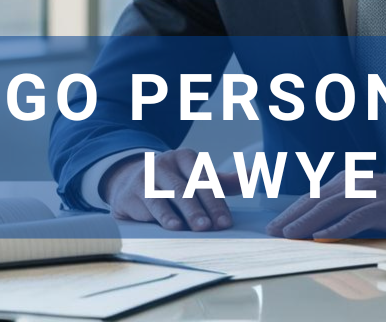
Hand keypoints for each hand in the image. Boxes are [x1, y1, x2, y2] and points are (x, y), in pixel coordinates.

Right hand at [101, 148, 240, 231]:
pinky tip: (173, 227)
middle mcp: (164, 163)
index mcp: (185, 157)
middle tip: (211, 227)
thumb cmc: (174, 183)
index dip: (215, 201)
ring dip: (182, 213)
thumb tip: (254, 174)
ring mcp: (146, 177)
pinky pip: (148, 205)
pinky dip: (162, 216)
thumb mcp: (198, 179)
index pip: (203, 178)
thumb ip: (225, 182)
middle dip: (200, 208)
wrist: (130, 181)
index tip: (225, 223)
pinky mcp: (131, 193)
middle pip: (186, 188)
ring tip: (195, 228)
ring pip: (167, 195)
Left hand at [265, 171, 385, 239]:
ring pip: (331, 207)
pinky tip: (323, 238)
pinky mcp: (384, 206)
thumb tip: (318, 225)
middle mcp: (355, 183)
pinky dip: (338, 228)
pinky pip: (356, 218)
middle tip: (272, 232)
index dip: (292, 210)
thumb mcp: (368, 197)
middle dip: (292, 216)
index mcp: (349, 180)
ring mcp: (370, 193)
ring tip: (290, 235)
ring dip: (308, 222)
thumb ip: (345, 206)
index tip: (274, 225)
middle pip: (316, 200)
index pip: (314, 196)